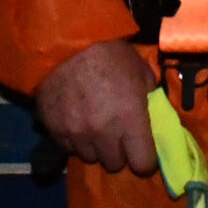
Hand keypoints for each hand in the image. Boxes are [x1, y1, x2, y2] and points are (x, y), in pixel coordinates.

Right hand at [34, 39, 160, 175]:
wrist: (66, 42)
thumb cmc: (110, 53)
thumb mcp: (141, 72)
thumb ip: (150, 101)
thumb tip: (153, 122)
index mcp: (130, 119)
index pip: (142, 165)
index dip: (145, 160)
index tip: (142, 152)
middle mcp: (103, 133)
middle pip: (114, 164)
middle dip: (118, 151)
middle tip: (117, 134)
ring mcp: (76, 134)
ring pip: (90, 157)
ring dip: (95, 146)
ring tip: (94, 124)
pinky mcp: (55, 130)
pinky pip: (68, 148)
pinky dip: (74, 139)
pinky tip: (76, 119)